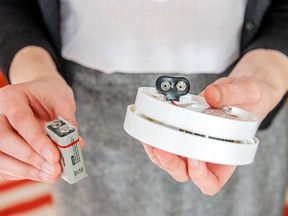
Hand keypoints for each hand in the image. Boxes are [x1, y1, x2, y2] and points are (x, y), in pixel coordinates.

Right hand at [0, 46, 83, 182]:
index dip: (37, 141)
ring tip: (52, 175)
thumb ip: (67, 123)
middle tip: (54, 170)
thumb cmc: (50, 96)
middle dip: (31, 158)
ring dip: (27, 170)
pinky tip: (42, 174)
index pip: (21, 120)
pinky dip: (22, 173)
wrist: (40, 94)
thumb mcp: (62, 102)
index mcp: (11, 97)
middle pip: (5, 140)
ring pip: (1, 157)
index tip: (55, 157)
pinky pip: (3, 165)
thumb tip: (77, 145)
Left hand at [143, 49, 287, 194]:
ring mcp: (191, 145)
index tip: (196, 159)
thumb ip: (230, 94)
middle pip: (185, 173)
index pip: (211, 182)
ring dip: (158, 154)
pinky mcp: (181, 133)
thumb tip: (211, 95)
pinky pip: (164, 144)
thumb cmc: (249, 98)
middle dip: (171, 164)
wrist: (238, 92)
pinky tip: (150, 129)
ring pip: (170, 161)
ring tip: (151, 139)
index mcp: (226, 156)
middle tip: (163, 148)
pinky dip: (154, 139)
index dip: (201, 177)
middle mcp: (206, 155)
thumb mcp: (248, 92)